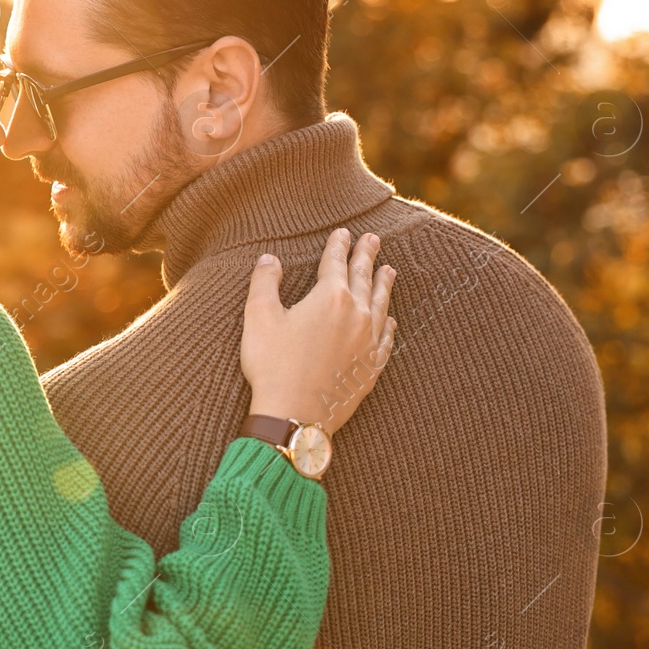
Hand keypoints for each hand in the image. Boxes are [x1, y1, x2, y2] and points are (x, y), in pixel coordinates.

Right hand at [240, 228, 395, 431]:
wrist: (294, 415)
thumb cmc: (273, 366)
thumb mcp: (258, 317)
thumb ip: (265, 282)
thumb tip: (269, 259)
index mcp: (330, 298)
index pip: (335, 263)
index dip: (338, 245)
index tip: (343, 232)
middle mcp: (356, 315)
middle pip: (363, 278)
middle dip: (367, 256)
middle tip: (373, 239)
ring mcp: (367, 343)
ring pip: (380, 305)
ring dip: (384, 285)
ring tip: (390, 270)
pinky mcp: (371, 368)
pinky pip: (386, 339)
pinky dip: (389, 325)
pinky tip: (390, 319)